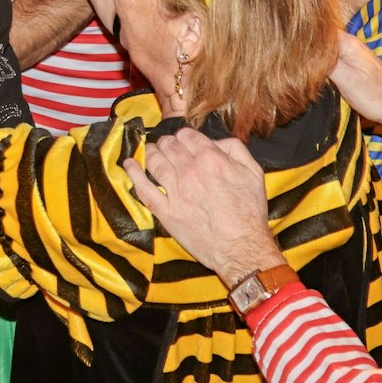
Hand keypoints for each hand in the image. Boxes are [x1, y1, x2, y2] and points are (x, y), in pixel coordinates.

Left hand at [124, 130, 281, 280]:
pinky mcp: (166, 211)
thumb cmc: (249, 212)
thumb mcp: (253, 172)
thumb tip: (216, 141)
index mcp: (211, 158)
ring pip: (154, 162)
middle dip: (166, 142)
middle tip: (165, 146)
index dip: (183, 136)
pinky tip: (129, 165)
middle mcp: (190, 170)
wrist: (241, 247)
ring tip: (149, 150)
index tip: (183, 141)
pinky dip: (134, 174)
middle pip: (168, 146)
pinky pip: (144, 189)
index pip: (187, 135)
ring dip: (150, 152)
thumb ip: (235, 149)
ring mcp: (175, 191)